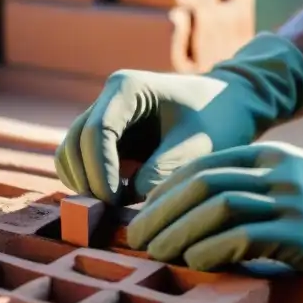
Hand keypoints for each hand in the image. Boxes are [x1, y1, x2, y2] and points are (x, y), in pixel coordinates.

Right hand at [54, 34, 302, 203]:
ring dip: (86, 184)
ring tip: (116, 211)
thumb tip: (126, 201)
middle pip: (75, 144)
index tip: (114, 202)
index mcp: (127, 88)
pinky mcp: (109, 138)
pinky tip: (119, 203)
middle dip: (89, 181)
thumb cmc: (219, 120)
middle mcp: (109, 99)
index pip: (95, 132)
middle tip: (111, 214)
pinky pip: (84, 163)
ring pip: (72, 154)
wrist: (231, 107)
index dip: (100, 171)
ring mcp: (106, 117)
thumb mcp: (196, 147)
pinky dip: (93, 184)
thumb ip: (160, 172)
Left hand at [126, 142, 302, 302]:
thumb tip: (213, 219)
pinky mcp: (302, 232)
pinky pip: (243, 237)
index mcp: (273, 155)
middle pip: (201, 182)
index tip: (146, 215)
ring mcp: (290, 199)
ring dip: (178, 232)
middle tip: (136, 238)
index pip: (204, 165)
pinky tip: (197, 265)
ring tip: (156, 255)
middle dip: (161, 211)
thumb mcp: (302, 187)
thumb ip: (262, 192)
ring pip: (215, 207)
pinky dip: (212, 250)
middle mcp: (277, 170)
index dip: (167, 191)